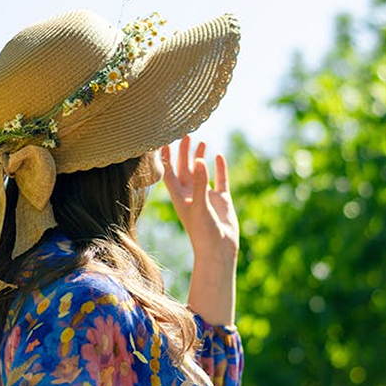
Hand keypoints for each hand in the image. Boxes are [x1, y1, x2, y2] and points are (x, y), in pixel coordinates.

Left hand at [160, 135, 238, 263]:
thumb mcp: (199, 205)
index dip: (165, 158)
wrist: (219, 250)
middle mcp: (191, 195)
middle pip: (185, 169)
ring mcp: (207, 197)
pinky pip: (220, 180)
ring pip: (201, 172)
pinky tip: (219, 156)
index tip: (163, 141)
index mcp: (180, 197)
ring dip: (200, 158)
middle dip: (184, 153)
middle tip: (186, 135)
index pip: (169, 173)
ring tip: (202, 142)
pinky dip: (219, 168)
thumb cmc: (203, 231)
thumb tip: (199, 159)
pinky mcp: (222, 201)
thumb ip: (199, 182)